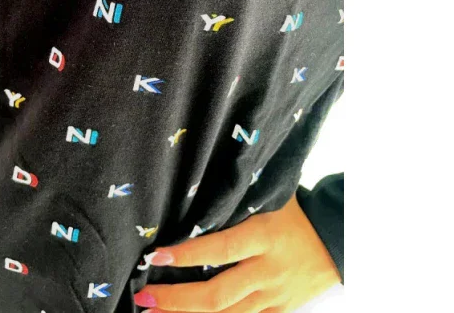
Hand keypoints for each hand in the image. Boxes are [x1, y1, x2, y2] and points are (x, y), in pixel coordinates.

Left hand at [133, 193, 340, 311]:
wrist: (339, 243)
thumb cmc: (296, 214)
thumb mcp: (269, 199)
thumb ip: (236, 198)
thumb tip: (195, 185)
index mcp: (264, 236)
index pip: (220, 248)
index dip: (187, 255)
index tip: (156, 256)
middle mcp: (268, 270)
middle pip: (218, 293)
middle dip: (178, 299)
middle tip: (145, 297)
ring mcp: (275, 296)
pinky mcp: (281, 311)